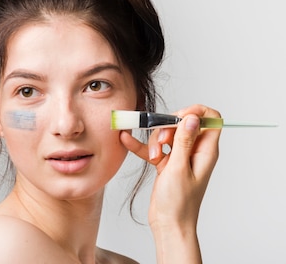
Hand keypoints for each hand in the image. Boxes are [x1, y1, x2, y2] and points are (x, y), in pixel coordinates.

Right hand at [120, 104, 220, 262]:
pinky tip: (127, 140)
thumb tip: (192, 117)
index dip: (196, 112)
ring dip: (154, 140)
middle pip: (184, 123)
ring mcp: (180, 157)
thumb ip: (184, 141)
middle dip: (168, 126)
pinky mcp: (166, 163)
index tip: (179, 115)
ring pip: (167, 134)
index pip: (211, 119)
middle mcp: (195, 151)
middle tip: (161, 140)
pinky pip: (153, 148)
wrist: (169, 224)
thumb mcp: (179, 168)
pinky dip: (141, 145)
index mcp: (205, 151)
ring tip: (152, 156)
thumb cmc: (179, 203)